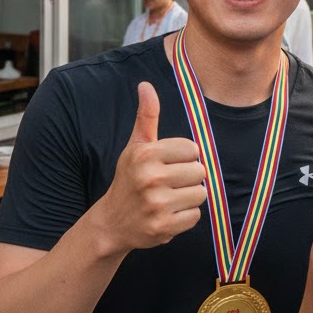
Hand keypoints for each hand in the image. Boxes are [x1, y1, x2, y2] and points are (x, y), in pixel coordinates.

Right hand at [96, 82, 206, 254]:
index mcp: (145, 154)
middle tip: (169, 183)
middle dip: (189, 177)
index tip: (169, 163)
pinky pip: (195, 215)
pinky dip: (185, 216)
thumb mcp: (136, 146)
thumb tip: (145, 85)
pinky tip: (168, 214)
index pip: (192, 149)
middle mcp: (150, 178)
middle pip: (200, 172)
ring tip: (169, 198)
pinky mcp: (163, 227)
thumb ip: (147, 116)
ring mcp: (156, 205)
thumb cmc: (129, 178)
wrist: (112, 222)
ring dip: (189, 197)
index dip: (185, 156)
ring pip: (200, 194)